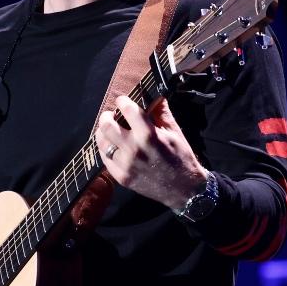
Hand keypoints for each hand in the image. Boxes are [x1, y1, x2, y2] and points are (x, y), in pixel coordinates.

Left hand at [94, 95, 209, 209]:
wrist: (184, 189)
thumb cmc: (181, 157)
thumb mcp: (175, 132)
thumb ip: (161, 112)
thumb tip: (152, 95)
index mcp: (148, 135)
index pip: (128, 110)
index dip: (122, 102)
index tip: (122, 101)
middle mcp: (134, 149)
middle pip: (107, 126)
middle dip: (107, 116)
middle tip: (111, 115)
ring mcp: (125, 165)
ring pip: (102, 143)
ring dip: (102, 132)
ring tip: (109, 130)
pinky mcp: (121, 178)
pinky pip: (105, 159)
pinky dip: (106, 149)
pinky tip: (112, 145)